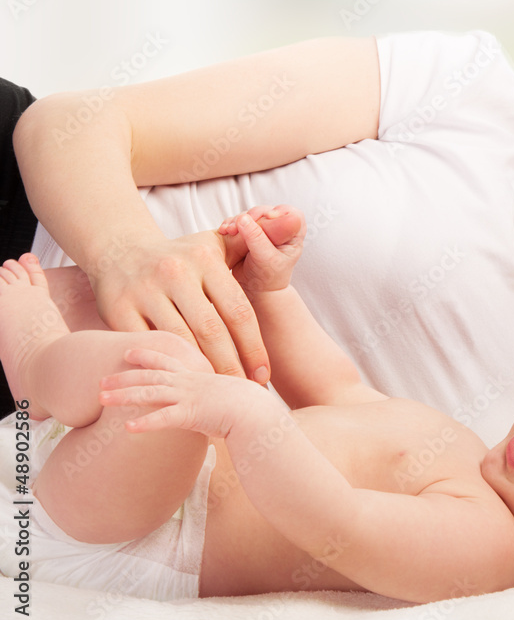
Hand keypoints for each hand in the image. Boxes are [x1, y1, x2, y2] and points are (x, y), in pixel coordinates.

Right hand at [89, 233, 267, 382]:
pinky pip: (148, 345)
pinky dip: (167, 366)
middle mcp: (175, 272)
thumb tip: (291, 225)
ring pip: (180, 341)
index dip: (254, 347)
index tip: (264, 375)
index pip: (238, 310)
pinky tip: (182, 383)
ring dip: (202, 372)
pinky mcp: (117, 308)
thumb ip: (249, 247)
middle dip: (232, 367)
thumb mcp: (213, 245)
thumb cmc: (180, 256)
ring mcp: (144, 290)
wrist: (119, 250)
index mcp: (204, 260)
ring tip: (218, 394)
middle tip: (244, 394)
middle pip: (211, 331)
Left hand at [99, 348, 282, 437]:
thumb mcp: (229, 396)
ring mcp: (190, 397)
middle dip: (123, 376)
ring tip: (101, 398)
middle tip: (101, 379)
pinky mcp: (193, 414)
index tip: (128, 351)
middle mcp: (190, 383)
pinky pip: (164, 419)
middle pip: (150, 376)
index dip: (147, 355)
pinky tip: (127, 429)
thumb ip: (214, 396)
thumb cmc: (249, 408)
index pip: (168, 360)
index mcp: (198, 376)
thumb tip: (210, 402)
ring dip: (123, 396)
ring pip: (149, 393)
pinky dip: (145, 423)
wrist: (261, 414)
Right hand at [218, 204, 304, 295]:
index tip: (266, 218)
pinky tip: (223, 231)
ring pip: (250, 215)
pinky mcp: (247, 233)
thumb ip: (257, 239)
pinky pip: (238, 222)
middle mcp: (279, 229)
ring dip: (237, 220)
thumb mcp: (266, 259)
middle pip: (267, 211)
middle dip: (251, 216)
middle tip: (237, 225)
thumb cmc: (268, 278)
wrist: (255, 290)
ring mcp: (262, 230)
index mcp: (293, 235)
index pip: (292, 215)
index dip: (279, 212)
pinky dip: (230, 224)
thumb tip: (243, 218)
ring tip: (228, 231)